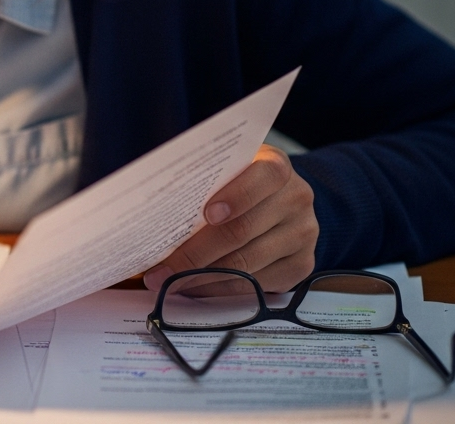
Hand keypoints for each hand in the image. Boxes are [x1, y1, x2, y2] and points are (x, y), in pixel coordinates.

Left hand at [144, 144, 317, 293]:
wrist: (278, 199)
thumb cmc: (238, 181)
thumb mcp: (226, 169)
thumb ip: (203, 180)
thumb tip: (152, 210)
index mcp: (277, 167)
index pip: (263, 177)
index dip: (235, 196)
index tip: (206, 214)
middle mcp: (296, 199)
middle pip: (242, 230)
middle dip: (194, 253)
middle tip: (160, 268)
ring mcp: (303, 234)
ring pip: (246, 263)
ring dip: (201, 276)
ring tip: (168, 281)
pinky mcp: (300, 265)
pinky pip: (255, 284)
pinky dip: (219, 288)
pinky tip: (193, 286)